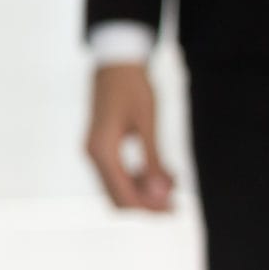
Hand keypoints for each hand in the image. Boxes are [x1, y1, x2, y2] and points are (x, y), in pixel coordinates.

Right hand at [85, 62, 174, 212]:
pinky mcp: (99, 146)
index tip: (175, 206)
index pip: (124, 195)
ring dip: (143, 191)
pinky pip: (115, 175)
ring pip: (117, 188)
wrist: (116, 62)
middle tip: (176, 199)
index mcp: (102, 150)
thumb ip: (153, 161)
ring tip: (171, 179)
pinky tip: (157, 171)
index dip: (150, 207)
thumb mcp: (147, 123)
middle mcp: (92, 153)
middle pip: (118, 198)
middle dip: (147, 203)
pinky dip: (136, 179)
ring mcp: (93, 151)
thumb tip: (161, 194)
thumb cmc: (133, 87)